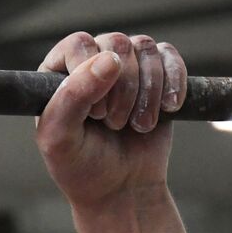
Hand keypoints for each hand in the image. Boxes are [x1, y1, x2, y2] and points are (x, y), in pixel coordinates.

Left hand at [35, 31, 186, 208]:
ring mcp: (125, 66)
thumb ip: (72, 98)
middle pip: (116, 43)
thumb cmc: (82, 167)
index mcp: (57, 74)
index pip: (78, 44)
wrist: (121, 189)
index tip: (94, 113)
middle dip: (122, 88)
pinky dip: (173, 82)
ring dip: (147, 91)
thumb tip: (109, 59)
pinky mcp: (156, 75)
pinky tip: (168, 109)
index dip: (90, 73)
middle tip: (114, 124)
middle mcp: (90, 63)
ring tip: (138, 126)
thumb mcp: (61, 140)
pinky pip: (170, 56)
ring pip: (144, 47)